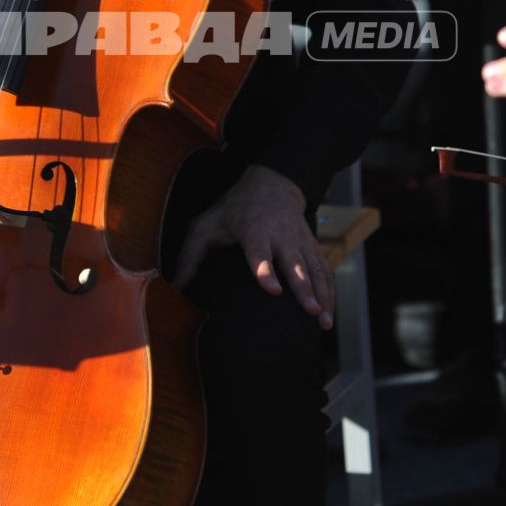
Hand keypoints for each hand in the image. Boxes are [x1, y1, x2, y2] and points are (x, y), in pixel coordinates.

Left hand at [172, 165, 331, 328]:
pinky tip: (329, 314)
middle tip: (311, 312)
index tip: (273, 290)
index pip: (259, 251)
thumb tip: (176, 287)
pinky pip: (324, 270)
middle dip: (304, 288)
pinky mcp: (312, 246)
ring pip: (315, 268)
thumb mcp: (206, 225)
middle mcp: (281, 235)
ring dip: (322, 295)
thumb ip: (190, 255)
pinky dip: (330, 292)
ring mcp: (300, 240)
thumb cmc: (233, 210)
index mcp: (254, 229)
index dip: (266, 270)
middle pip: (295, 263)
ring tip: (324, 322)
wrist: (272, 183)